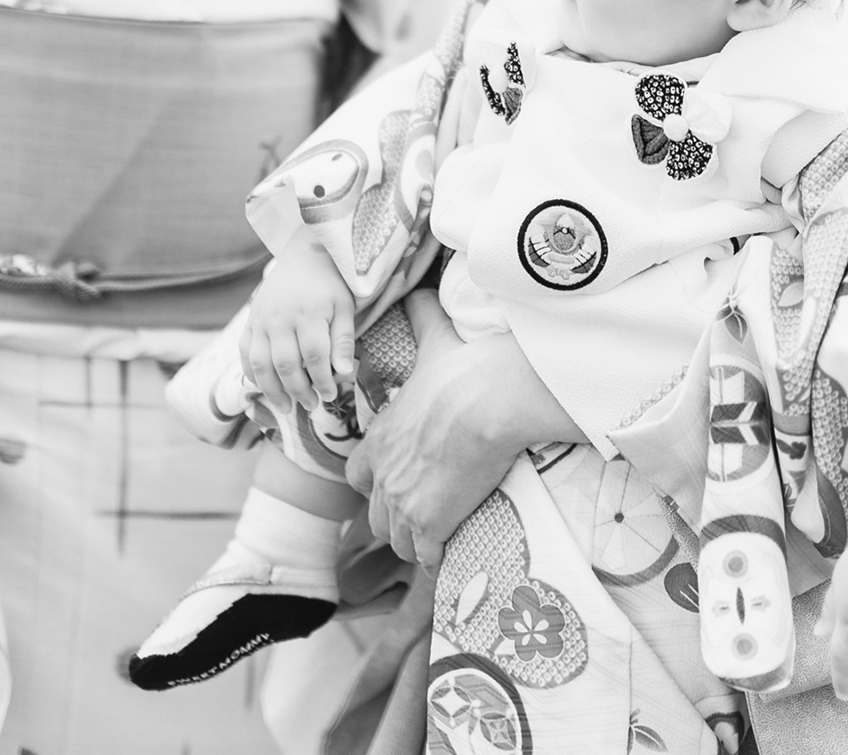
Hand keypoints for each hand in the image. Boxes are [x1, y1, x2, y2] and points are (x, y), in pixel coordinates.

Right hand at [242, 238, 355, 414]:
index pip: (314, 356)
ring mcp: (261, 319)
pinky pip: (245, 352)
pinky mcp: (250, 320)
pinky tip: (265, 387)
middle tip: (312, 406)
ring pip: (261, 364)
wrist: (303, 254)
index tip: (331, 395)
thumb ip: (343, 339)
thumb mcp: (345, 306)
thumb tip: (343, 373)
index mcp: (309, 312)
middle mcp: (281, 317)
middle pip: (286, 364)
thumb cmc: (330, 283)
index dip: (322, 380)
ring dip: (272, 391)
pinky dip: (251, 374)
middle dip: (299, 391)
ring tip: (287, 408)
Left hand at [344, 292, 579, 567]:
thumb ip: (421, 318)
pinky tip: (455, 542)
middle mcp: (384, 476)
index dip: (376, 481)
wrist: (489, 401)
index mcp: (380, 439)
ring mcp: (405, 504)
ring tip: (441, 531)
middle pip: (376, 518)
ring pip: (398, 541)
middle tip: (425, 511)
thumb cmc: (461, 370)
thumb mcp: (434, 339)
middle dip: (397, 518)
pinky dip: (438, 553)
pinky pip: (425, 556)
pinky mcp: (431, 525)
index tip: (399, 479)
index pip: (358, 476)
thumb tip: (420, 290)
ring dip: (416, 539)